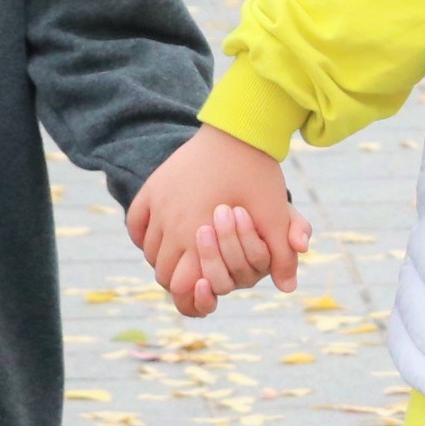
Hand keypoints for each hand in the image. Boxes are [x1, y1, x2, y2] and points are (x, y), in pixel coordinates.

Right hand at [126, 126, 311, 319]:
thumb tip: (288, 287)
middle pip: (163, 273)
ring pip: (149, 251)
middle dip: (181, 278)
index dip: (193, 295)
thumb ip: (281, 254)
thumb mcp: (275, 215)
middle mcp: (171, 223)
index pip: (181, 286)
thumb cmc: (259, 174)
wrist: (238, 130)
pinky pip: (136, 224)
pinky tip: (166, 236)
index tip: (207, 288)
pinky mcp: (152, 188)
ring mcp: (158, 205)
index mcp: (198, 234)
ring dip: (165, 258)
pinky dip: (146, 236)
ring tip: (188, 254)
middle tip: (199, 273)